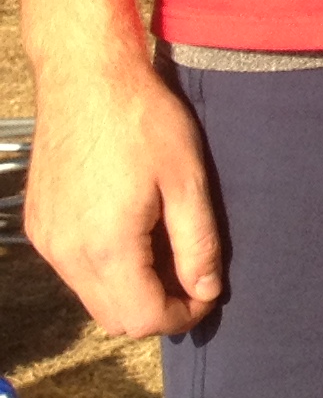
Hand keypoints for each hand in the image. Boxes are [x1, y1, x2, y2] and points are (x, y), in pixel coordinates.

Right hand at [24, 63, 226, 333]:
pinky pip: (72, 269)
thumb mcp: (187, 180)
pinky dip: (105, 268)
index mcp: (104, 248)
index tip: (208, 295)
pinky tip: (134, 234)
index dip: (181, 316)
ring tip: (167, 252)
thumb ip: (198, 244)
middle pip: (113, 316)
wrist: (87, 79)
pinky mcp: (38, 225)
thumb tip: (207, 291)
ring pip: (91, 295)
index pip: (141, 318)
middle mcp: (65, 254)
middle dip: (156, 309)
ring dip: (130, 290)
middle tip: (192, 278)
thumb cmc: (143, 121)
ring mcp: (45, 241)